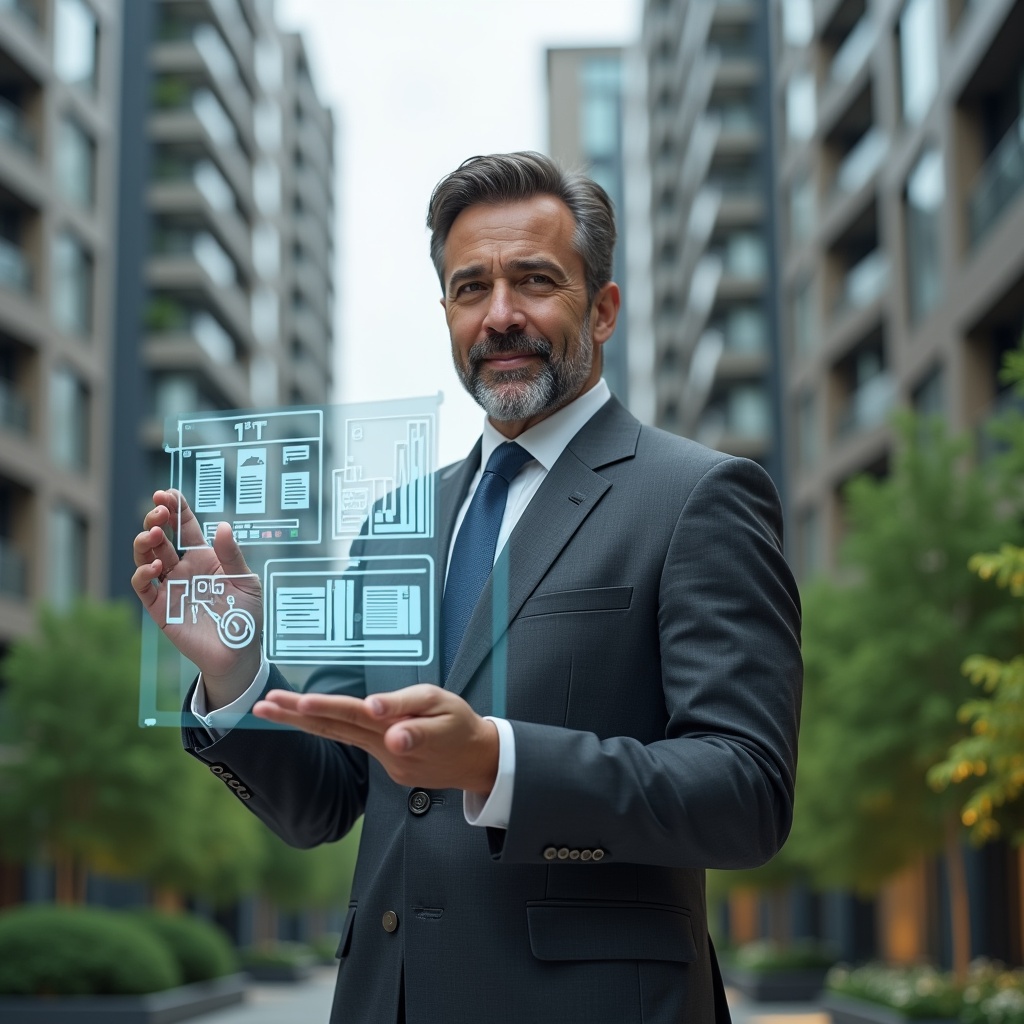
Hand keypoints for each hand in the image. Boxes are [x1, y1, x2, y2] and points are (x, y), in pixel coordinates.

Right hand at [131, 489, 262, 706]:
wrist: (239, 651)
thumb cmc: (245, 614)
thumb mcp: (246, 581)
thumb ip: (232, 556)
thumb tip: (222, 526)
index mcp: (203, 556)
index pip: (183, 526)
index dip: (174, 508)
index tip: (167, 493)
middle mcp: (182, 568)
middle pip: (160, 537)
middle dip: (155, 519)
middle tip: (158, 511)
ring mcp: (169, 586)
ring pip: (145, 557)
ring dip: (145, 542)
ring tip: (153, 534)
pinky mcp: (160, 608)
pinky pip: (143, 587)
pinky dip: (143, 574)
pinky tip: (154, 568)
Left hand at [252, 685, 499, 794]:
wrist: (478, 759)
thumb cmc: (459, 724)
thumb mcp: (441, 704)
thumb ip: (407, 707)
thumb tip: (376, 713)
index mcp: (395, 728)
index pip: (352, 714)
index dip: (324, 708)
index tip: (297, 701)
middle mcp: (384, 748)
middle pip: (334, 728)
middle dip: (295, 716)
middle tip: (261, 705)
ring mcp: (386, 761)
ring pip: (340, 735)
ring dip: (305, 721)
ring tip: (272, 708)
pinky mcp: (391, 767)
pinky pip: (359, 743)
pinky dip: (333, 727)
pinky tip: (314, 714)